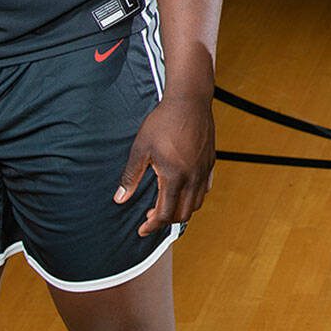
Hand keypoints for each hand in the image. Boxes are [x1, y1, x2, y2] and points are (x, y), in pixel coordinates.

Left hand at [114, 91, 214, 236]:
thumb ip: (131, 176)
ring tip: (166, 204)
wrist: (189, 101)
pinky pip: (205, 188)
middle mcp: (192, 177)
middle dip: (166, 220)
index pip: (165, 213)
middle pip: (183, 214)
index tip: (141, 229)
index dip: (152, 225)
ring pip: (196, 203)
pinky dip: (194, 196)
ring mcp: (204, 170)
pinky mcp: (210, 161)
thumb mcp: (141, 149)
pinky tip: (184, 190)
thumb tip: (120, 198)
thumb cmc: (163, 122)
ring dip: (181, 210)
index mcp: (174, 176)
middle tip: (150, 216)